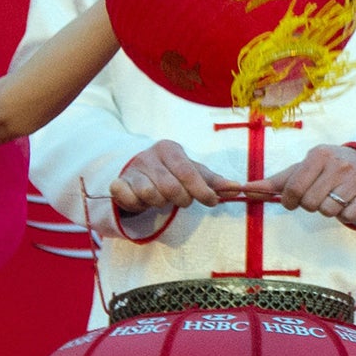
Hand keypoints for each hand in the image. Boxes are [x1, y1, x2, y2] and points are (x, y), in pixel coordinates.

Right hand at [108, 140, 234, 212]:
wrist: (136, 170)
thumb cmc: (170, 172)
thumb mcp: (192, 172)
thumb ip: (212, 180)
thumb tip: (237, 188)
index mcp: (169, 149)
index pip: (188, 172)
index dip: (202, 190)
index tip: (212, 201)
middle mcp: (149, 156)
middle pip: (171, 188)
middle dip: (181, 199)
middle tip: (180, 199)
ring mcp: (132, 169)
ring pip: (151, 196)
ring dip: (160, 203)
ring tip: (161, 198)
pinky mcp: (118, 184)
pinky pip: (130, 200)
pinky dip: (139, 205)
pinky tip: (142, 201)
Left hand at [242, 144, 355, 226]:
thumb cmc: (330, 167)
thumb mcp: (306, 166)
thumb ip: (278, 180)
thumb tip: (247, 188)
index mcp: (319, 155)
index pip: (293, 188)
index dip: (289, 201)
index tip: (293, 201)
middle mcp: (338, 164)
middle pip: (310, 203)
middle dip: (310, 205)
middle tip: (319, 196)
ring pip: (328, 211)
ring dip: (328, 210)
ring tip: (335, 198)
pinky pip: (348, 216)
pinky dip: (346, 215)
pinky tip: (350, 202)